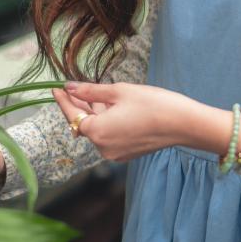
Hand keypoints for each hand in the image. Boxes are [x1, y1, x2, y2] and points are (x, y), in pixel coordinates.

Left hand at [53, 82, 240, 161]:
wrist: (185, 124)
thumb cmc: (154, 104)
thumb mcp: (118, 92)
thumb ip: (90, 92)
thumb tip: (69, 87)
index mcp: (97, 132)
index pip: (72, 115)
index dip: (63, 100)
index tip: (55, 88)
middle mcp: (102, 147)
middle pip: (83, 124)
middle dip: (79, 106)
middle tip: (74, 88)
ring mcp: (114, 153)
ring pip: (96, 130)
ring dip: (94, 114)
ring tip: (95, 95)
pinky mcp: (125, 154)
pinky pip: (108, 136)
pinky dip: (106, 123)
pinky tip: (110, 108)